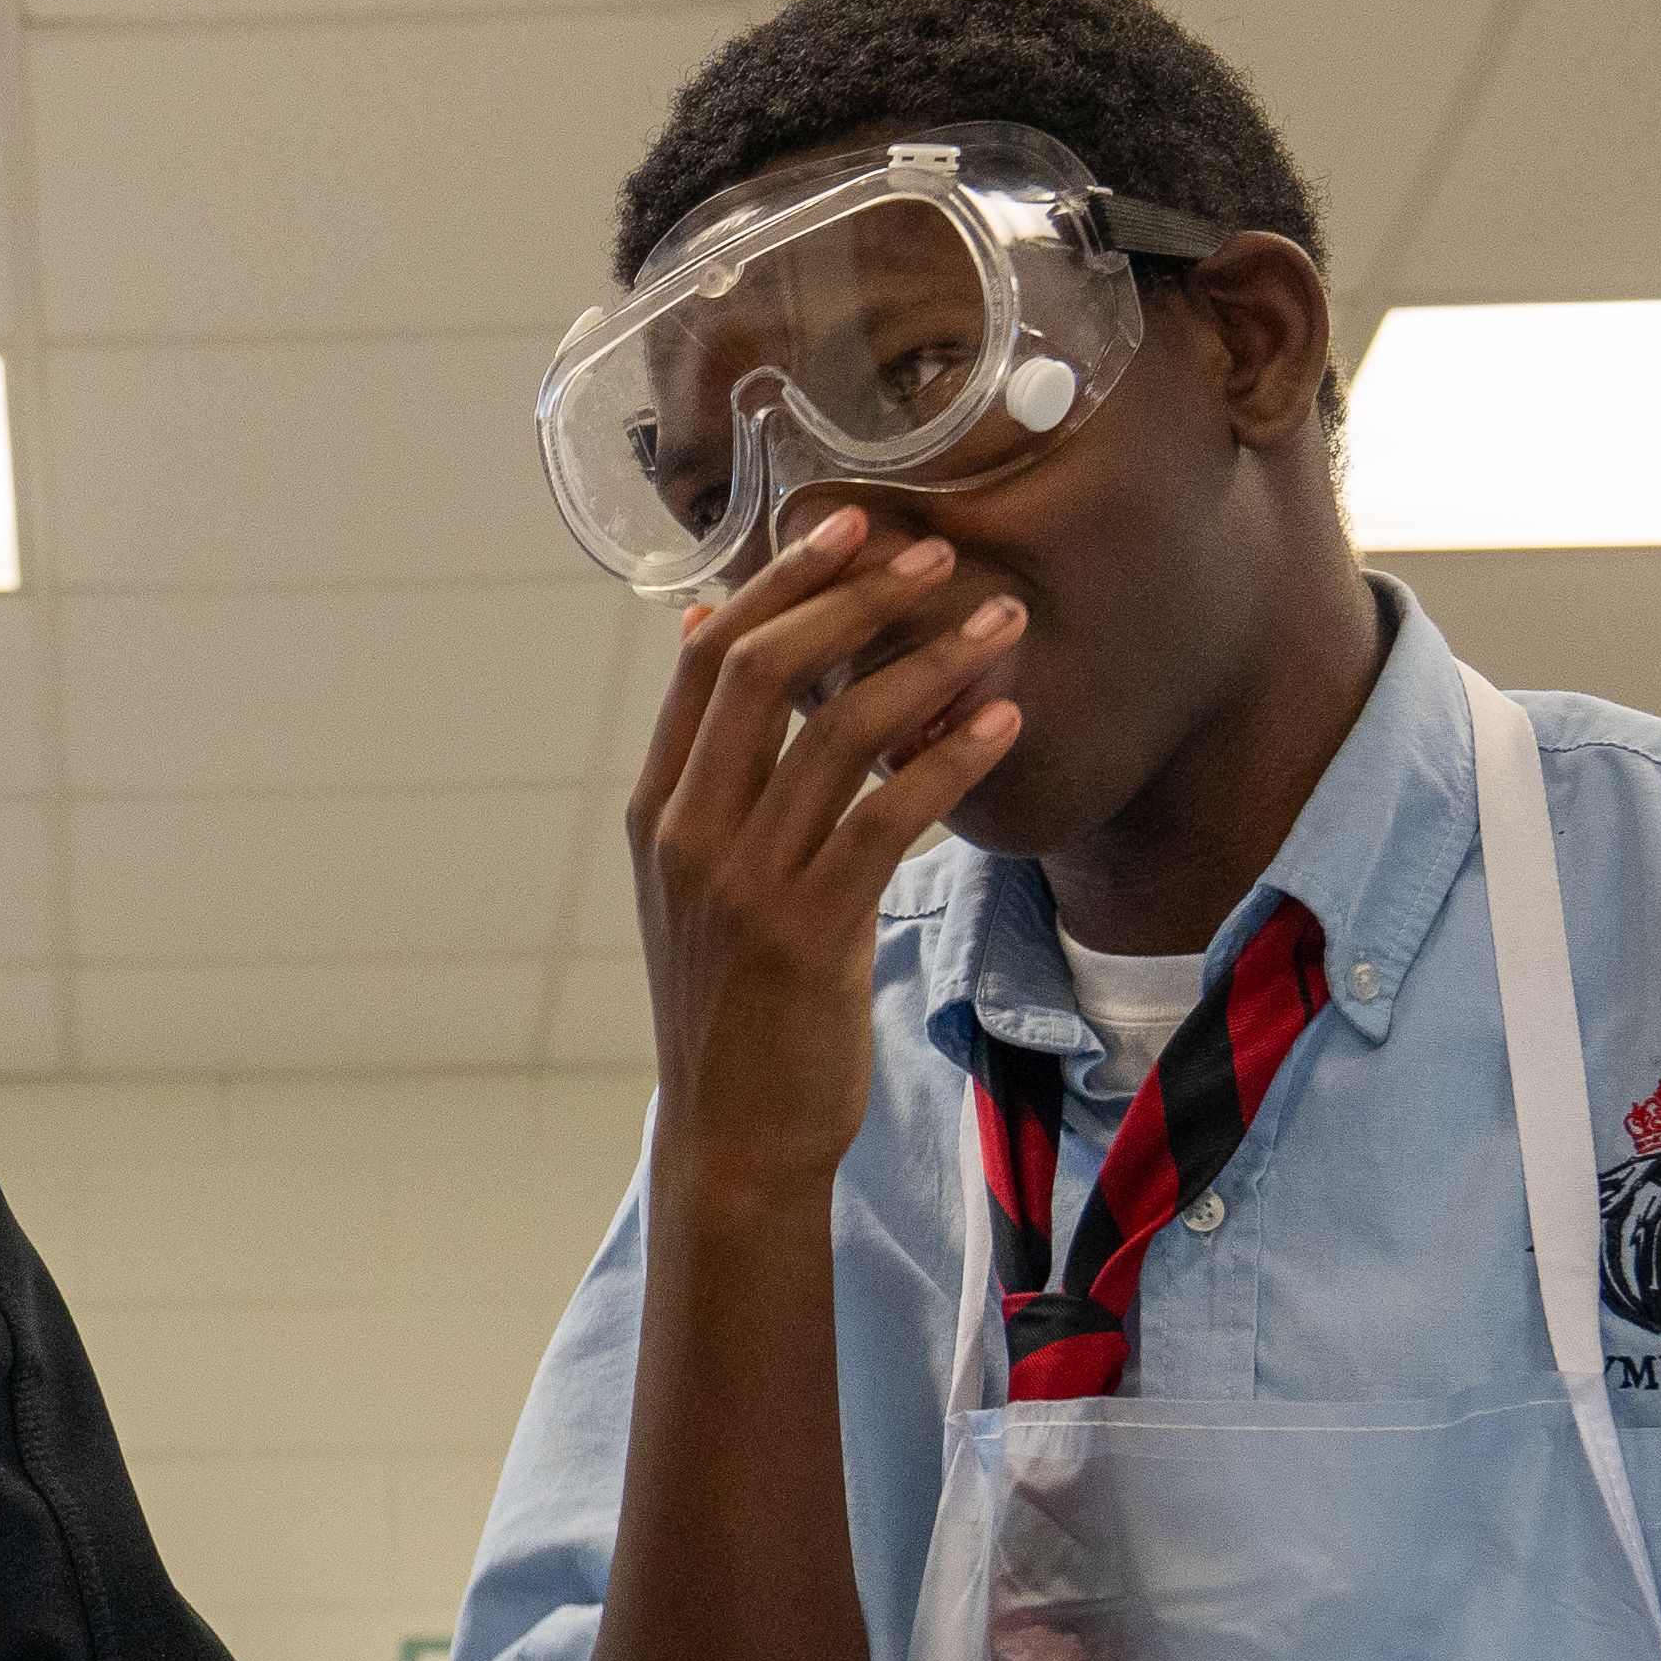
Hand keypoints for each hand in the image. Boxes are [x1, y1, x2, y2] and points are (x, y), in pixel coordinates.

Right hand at [623, 505, 1022, 1188]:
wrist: (735, 1135)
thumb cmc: (736, 1001)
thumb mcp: (697, 880)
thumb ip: (710, 767)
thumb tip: (706, 629)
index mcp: (658, 810)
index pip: (705, 658)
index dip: (780, 581)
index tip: (852, 525)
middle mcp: (687, 836)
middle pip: (759, 672)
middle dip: (854, 599)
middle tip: (935, 555)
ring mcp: (742, 885)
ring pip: (834, 734)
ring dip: (927, 665)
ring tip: (999, 627)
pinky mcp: (808, 934)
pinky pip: (886, 818)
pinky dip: (949, 761)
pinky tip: (1002, 727)